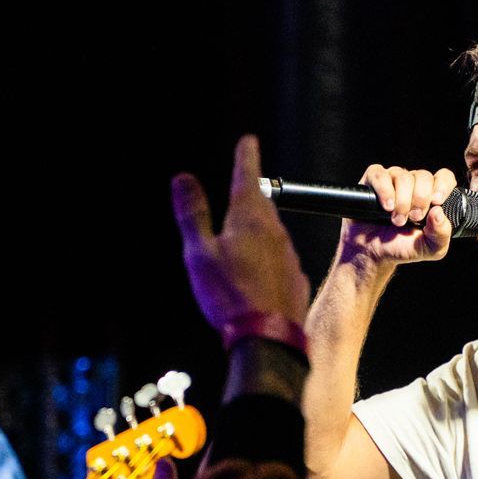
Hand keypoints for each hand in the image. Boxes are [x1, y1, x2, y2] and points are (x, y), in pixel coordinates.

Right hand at [172, 135, 311, 341]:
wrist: (267, 338)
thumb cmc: (229, 295)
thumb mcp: (199, 252)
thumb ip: (192, 214)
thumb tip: (183, 178)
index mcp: (249, 218)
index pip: (248, 176)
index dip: (247, 156)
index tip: (249, 141)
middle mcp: (275, 231)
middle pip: (260, 204)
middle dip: (249, 194)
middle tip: (242, 184)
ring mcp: (288, 254)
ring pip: (270, 233)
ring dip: (257, 229)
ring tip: (240, 238)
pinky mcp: (294, 277)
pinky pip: (278, 259)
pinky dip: (266, 258)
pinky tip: (256, 273)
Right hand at [336, 163, 457, 268]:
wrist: (374, 253)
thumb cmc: (403, 247)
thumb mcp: (430, 248)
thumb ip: (441, 233)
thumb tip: (438, 212)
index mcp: (431, 195)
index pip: (444, 176)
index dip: (442, 185)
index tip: (436, 202)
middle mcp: (413, 183)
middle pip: (423, 176)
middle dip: (420, 199)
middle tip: (414, 218)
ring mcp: (392, 179)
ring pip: (402, 177)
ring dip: (402, 201)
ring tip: (397, 220)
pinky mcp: (372, 180)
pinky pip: (379, 175)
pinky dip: (384, 191)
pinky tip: (386, 207)